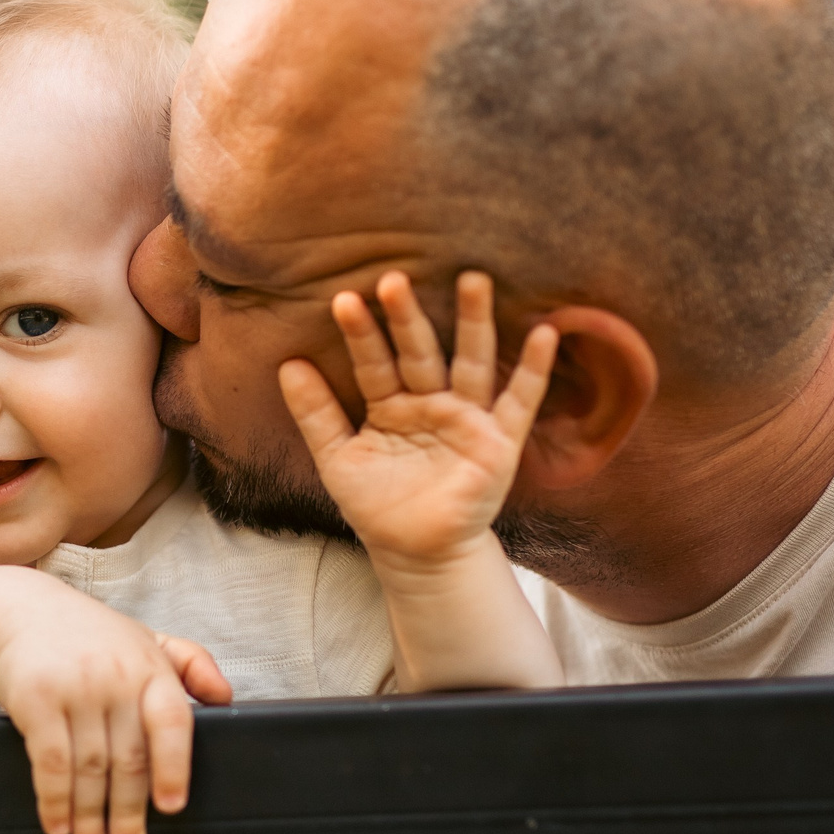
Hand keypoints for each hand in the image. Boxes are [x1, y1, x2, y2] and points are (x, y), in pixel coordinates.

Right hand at [0, 586, 230, 833]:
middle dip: (129, 812)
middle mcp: (116, 677)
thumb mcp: (146, 638)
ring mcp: (75, 687)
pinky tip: (58, 825)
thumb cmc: (91, 635)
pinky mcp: (36, 697)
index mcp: (150, 667)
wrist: (22, 610)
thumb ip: (191, 663)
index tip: (171, 807)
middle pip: (129, 758)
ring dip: (91, 816)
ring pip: (90, 766)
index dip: (173, 768)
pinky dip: (54, 799)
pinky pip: (49, 760)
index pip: (172, 723)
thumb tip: (227, 698)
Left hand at [277, 270, 558, 578]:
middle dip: (408, 318)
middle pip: (420, 351)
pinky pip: (520, 401)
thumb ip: (316, 413)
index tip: (344, 300)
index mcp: (390, 403)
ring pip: (471, 362)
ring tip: (473, 279)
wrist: (416, 554)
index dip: (361, 335)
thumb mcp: (338, 458)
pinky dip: (535, 370)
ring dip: (474, 322)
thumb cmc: (376, 505)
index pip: (373, 363)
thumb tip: (287, 363)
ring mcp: (467, 418)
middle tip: (394, 278)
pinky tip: (546, 333)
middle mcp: (431, 401)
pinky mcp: (500, 441)